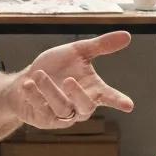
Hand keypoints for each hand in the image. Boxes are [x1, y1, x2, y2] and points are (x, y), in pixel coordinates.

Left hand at [9, 30, 133, 128]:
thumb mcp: (77, 51)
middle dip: (78, 95)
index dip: (118, 100)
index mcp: (92, 89)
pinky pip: (42, 110)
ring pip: (61, 108)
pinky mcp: (44, 119)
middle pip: (86, 107)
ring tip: (39, 74)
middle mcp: (79, 105)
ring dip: (50, 91)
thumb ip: (101, 45)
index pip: (108, 96)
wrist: (27, 80)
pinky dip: (34, 96)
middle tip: (69, 80)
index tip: (128, 105)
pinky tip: (28, 84)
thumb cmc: (56, 67)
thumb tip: (128, 35)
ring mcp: (62, 115)